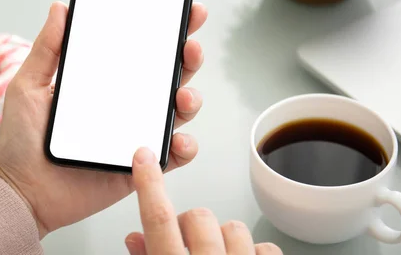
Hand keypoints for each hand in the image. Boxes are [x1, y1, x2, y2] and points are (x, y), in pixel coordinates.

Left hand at [0, 1, 207, 237]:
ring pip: (177, 112)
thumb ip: (47, 48)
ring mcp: (135, 133)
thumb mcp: (29, 85)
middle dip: (188, 58)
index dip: (167, 32)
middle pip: (168, 76)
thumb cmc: (21, 139)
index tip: (185, 11)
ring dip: (190, 100)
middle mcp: (126, 105)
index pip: (142, 51)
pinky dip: (184, 146)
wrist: (20, 190)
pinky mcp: (139, 165)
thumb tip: (60, 7)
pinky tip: (177, 139)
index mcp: (105, 82)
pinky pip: (172, 155)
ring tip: (182, 96)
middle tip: (190, 47)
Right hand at [125, 148, 282, 254]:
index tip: (145, 156)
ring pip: (233, 226)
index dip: (150, 184)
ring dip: (223, 239)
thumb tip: (135, 237)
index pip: (158, 219)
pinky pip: (265, 246)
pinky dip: (254, 253)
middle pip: (199, 216)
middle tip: (188, 243)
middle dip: (192, 225)